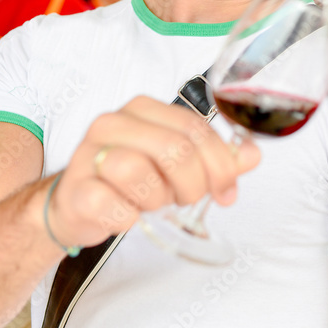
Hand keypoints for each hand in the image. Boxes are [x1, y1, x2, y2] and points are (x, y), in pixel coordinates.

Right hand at [45, 96, 259, 249]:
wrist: (78, 205)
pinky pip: (110, 204)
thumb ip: (216, 158)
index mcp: (143, 109)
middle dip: (193, 184)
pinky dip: (128, 217)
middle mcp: (113, 123)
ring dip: (157, 198)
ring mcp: (87, 154)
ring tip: (152, 203)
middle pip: (173, 149)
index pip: (195, 129)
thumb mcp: (176, 165)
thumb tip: (253, 154)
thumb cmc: (131, 180)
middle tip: (188, 200)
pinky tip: (128, 216)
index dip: (220, 164)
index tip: (226, 192)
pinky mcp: (74, 189)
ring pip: (138, 171)